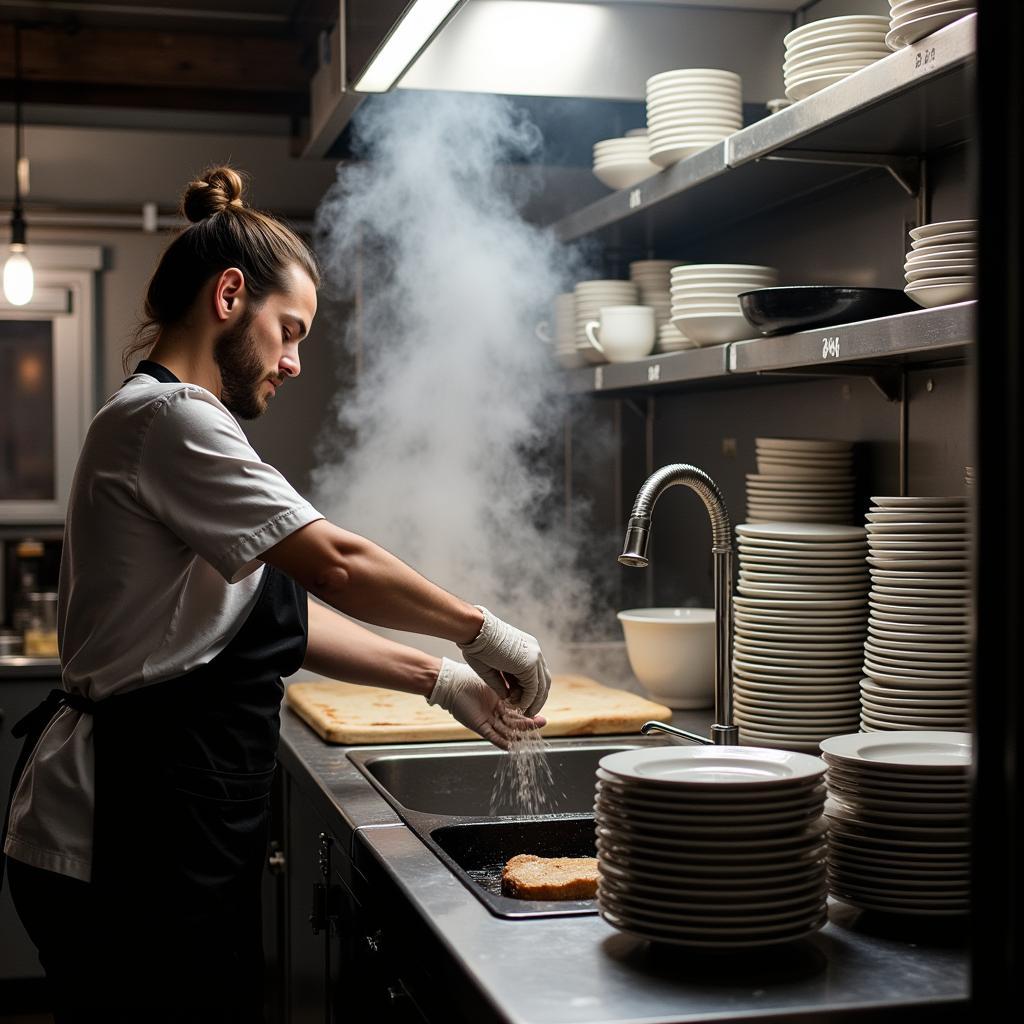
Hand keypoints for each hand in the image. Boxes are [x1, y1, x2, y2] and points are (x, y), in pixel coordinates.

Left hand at [428, 658, 545, 749]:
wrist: (451, 683)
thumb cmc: (468, 677)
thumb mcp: (492, 679)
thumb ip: (505, 683)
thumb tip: (522, 679)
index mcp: (499, 700)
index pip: (518, 708)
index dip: (529, 710)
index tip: (540, 708)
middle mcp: (495, 711)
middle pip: (516, 720)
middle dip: (530, 722)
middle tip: (543, 721)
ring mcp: (488, 719)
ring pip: (508, 730)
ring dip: (521, 732)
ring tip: (535, 729)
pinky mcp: (479, 726)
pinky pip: (493, 737)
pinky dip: (503, 742)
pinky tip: (514, 745)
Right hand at [457, 607, 550, 716]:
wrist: (475, 630)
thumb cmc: (477, 644)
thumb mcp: (492, 665)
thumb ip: (502, 681)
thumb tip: (508, 697)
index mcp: (527, 648)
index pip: (536, 673)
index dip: (530, 690)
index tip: (520, 700)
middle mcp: (534, 652)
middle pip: (543, 681)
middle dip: (536, 698)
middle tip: (528, 711)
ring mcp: (534, 657)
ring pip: (541, 687)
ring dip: (533, 702)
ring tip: (525, 713)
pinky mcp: (530, 665)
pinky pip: (533, 689)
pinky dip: (527, 700)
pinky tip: (517, 706)